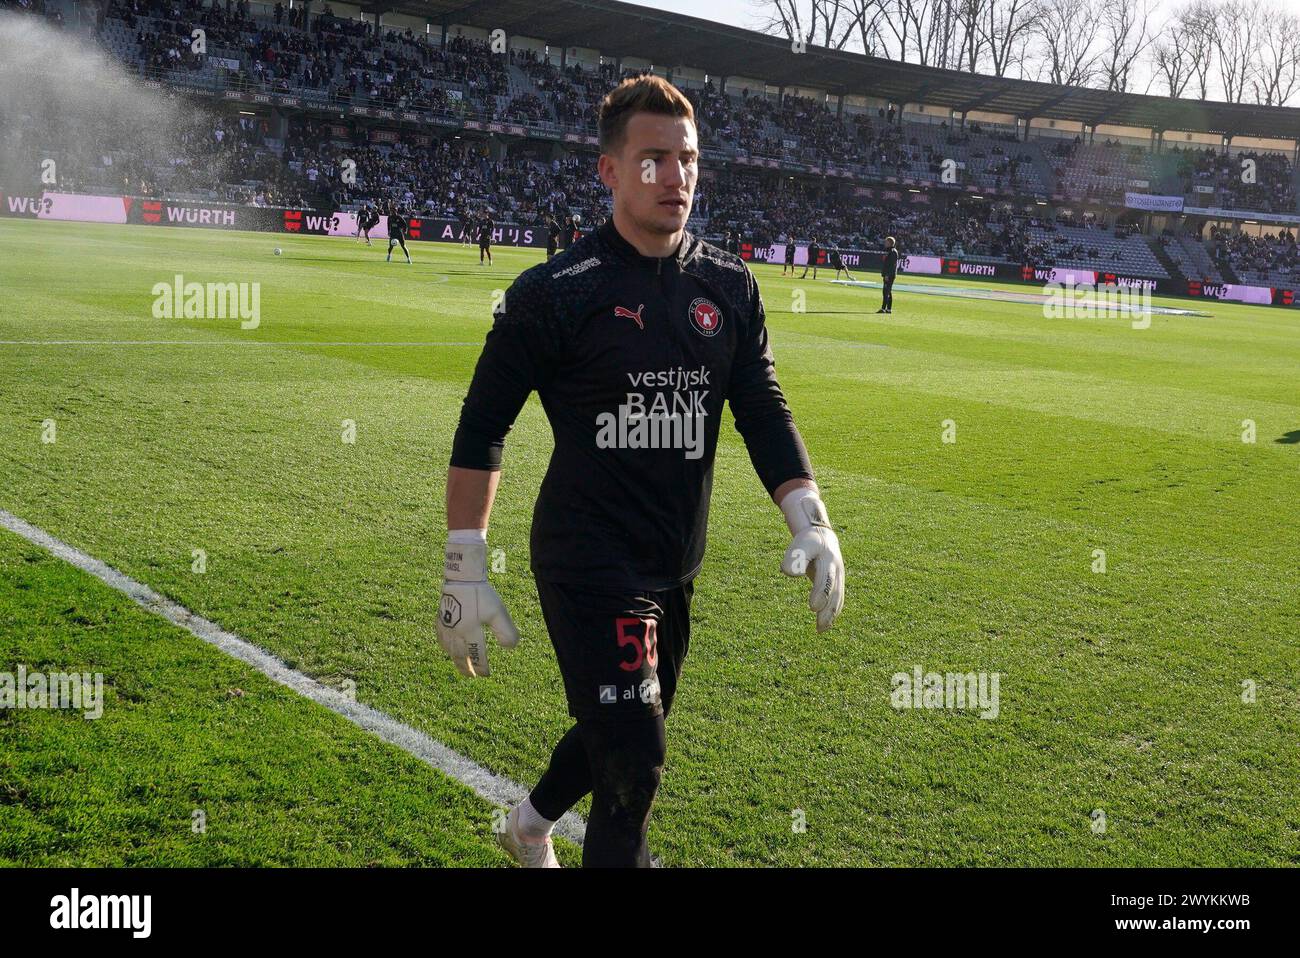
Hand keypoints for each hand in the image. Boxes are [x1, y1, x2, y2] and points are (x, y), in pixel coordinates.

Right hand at [437, 536, 518, 676]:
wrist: (461, 576)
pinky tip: (447, 647)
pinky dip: (444, 646)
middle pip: (460, 656)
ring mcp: (446, 625)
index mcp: (470, 632)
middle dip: (466, 668)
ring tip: (461, 665)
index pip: (476, 655)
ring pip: (449, 649)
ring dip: (455, 659)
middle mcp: (456, 632)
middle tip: (471, 676)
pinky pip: (441, 637)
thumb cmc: (481, 593)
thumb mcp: (498, 612)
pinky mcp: (440, 617)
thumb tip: (510, 647)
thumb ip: (506, 631)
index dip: (481, 667)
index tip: (486, 674)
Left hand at [779, 489, 844, 632]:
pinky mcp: (837, 585)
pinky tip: (825, 625)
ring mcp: (840, 578)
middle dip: (827, 609)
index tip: (813, 607)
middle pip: (834, 593)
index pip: (826, 579)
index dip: (821, 593)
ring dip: (830, 615)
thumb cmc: (808, 542)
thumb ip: (794, 557)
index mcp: (829, 560)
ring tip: (820, 629)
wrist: (824, 538)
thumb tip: (791, 573)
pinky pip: (838, 600)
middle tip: (819, 625)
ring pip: (837, 599)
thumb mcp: (800, 544)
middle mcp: (837, 571)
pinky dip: (833, 612)